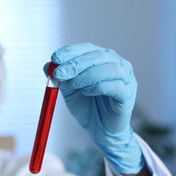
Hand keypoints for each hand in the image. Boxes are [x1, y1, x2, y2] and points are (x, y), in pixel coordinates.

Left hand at [46, 42, 143, 173]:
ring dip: (87, 75)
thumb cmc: (86, 105)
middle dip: (75, 64)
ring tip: (73, 85)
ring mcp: (125, 77)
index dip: (70, 51)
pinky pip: (116, 86)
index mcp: (101, 58)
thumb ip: (60, 77)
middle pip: (98, 56)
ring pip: (109, 69)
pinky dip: (98, 87)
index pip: (87, 48)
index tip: (55, 58)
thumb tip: (47, 66)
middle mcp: (116, 63)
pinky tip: (87, 92)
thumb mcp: (69, 89)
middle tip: (59, 73)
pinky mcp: (128, 93)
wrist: (99, 128)